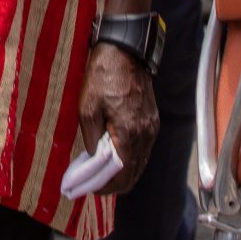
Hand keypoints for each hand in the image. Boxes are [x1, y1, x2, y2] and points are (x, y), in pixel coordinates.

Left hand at [74, 44, 159, 196]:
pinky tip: (116, 157)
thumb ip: (90, 137)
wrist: (125, 50)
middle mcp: (146, 134)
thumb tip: (92, 157)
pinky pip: (144, 148)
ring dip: (124, 172)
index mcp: (129, 133)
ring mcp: (152, 127)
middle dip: (115, 184)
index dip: (106, 187)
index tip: (91, 190)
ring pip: (140, 162)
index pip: (122, 175)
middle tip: (95, 186)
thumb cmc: (103, 75)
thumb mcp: (87, 107)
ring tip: (103, 174)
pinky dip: (131, 158)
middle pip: (134, 173)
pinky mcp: (153, 120)